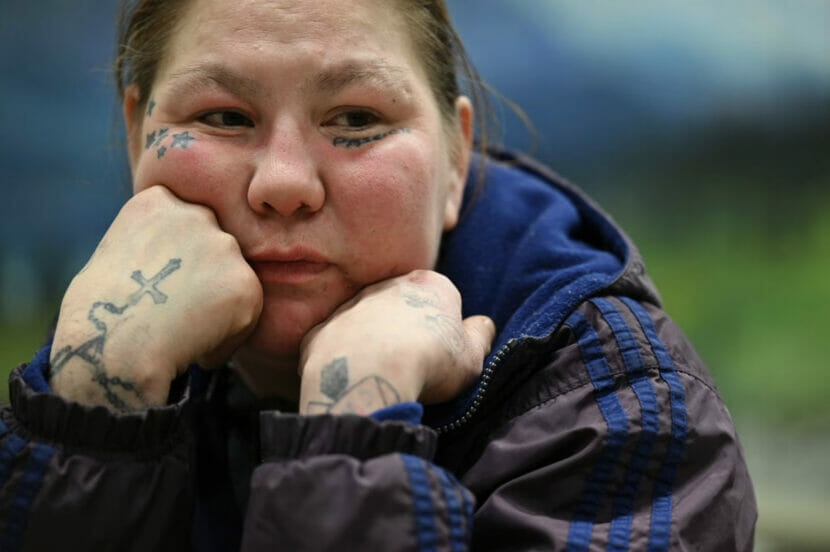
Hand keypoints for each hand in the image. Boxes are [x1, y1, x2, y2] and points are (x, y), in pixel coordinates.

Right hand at [49, 186, 262, 411]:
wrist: (114, 347)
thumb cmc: (101, 312)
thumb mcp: (117, 254)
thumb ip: (155, 245)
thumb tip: (179, 264)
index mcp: (158, 200)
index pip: (186, 224)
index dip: (175, 259)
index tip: (159, 283)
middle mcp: (196, 214)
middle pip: (213, 246)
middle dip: (202, 277)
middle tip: (176, 310)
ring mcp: (224, 246)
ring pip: (233, 277)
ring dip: (217, 304)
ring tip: (183, 329)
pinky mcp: (246, 282)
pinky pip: (247, 311)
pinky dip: (228, 334)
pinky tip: (197, 346)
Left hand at [298, 270, 494, 415]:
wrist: (369, 376)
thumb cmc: (430, 363)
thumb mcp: (473, 355)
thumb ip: (481, 335)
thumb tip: (482, 324)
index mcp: (428, 284)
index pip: (442, 299)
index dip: (445, 329)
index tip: (442, 355)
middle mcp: (386, 285)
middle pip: (401, 306)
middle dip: (406, 330)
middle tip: (413, 366)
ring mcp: (349, 306)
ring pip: (365, 323)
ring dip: (373, 343)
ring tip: (381, 377)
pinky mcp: (320, 331)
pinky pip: (335, 344)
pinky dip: (343, 360)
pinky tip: (352, 382)